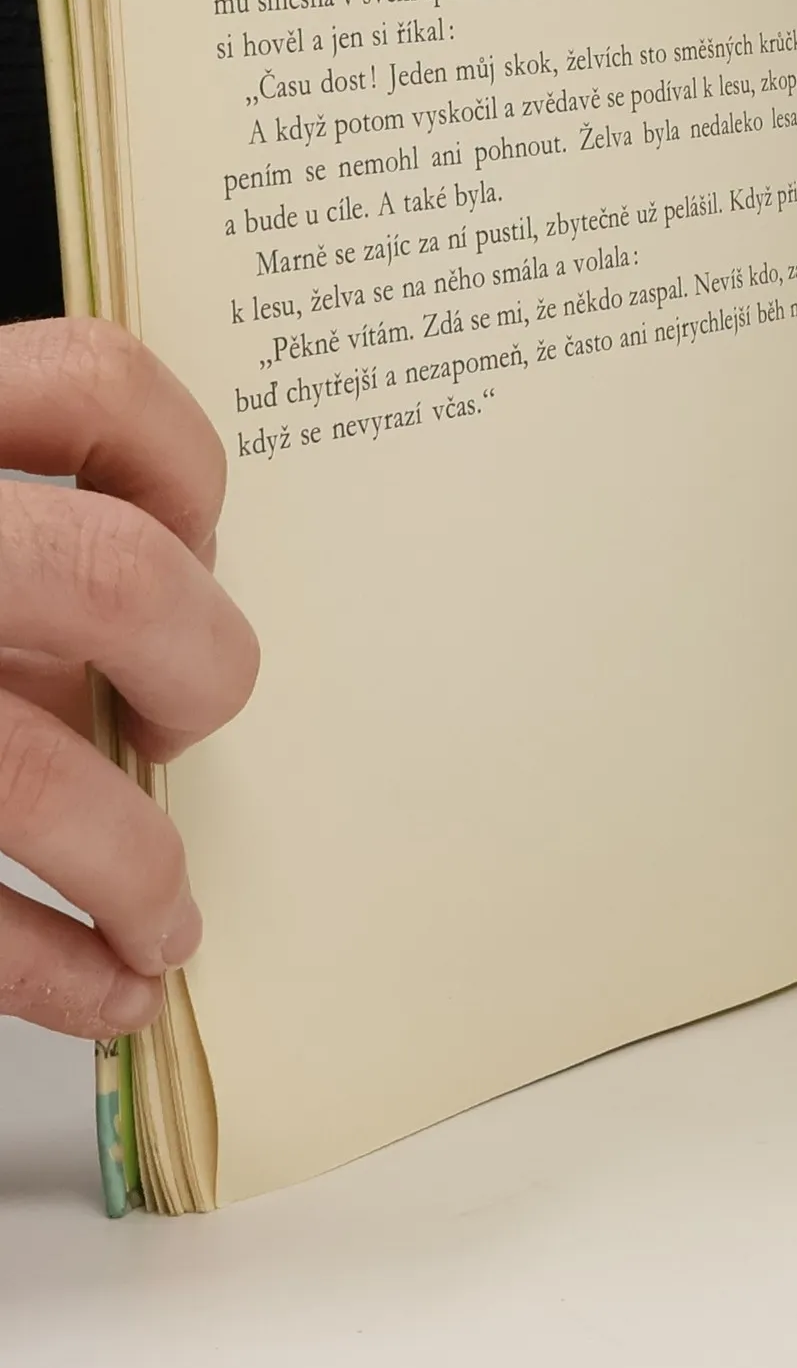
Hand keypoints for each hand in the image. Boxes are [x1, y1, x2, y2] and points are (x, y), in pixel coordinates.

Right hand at [0, 319, 257, 1037]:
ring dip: (136, 869)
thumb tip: (162, 631)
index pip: (89, 381)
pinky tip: (105, 986)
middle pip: (108, 575)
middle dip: (200, 668)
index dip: (181, 467)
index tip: (192, 542)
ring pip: (25, 774)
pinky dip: (52, 966)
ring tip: (166, 922)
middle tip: (180, 724)